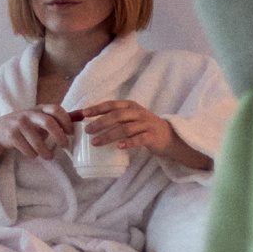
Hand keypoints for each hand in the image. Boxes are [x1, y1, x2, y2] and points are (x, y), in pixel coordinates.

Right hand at [0, 104, 74, 165]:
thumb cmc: (26, 125)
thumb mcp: (40, 118)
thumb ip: (59, 119)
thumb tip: (83, 116)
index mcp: (40, 108)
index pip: (56, 109)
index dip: (66, 120)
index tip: (70, 132)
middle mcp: (29, 113)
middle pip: (48, 122)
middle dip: (59, 136)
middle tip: (65, 146)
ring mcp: (19, 123)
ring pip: (37, 140)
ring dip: (45, 151)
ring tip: (48, 156)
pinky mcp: (11, 134)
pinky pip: (26, 148)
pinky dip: (32, 154)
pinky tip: (33, 155)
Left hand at [77, 101, 213, 171]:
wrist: (169, 137)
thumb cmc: (144, 128)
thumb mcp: (131, 118)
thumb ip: (115, 119)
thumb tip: (90, 123)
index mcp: (131, 106)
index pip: (111, 105)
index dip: (97, 108)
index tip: (83, 113)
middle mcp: (138, 113)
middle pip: (117, 116)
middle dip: (100, 123)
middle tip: (88, 131)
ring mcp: (146, 124)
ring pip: (125, 128)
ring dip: (109, 135)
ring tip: (96, 142)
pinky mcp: (153, 137)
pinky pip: (139, 139)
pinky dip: (128, 142)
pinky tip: (118, 147)